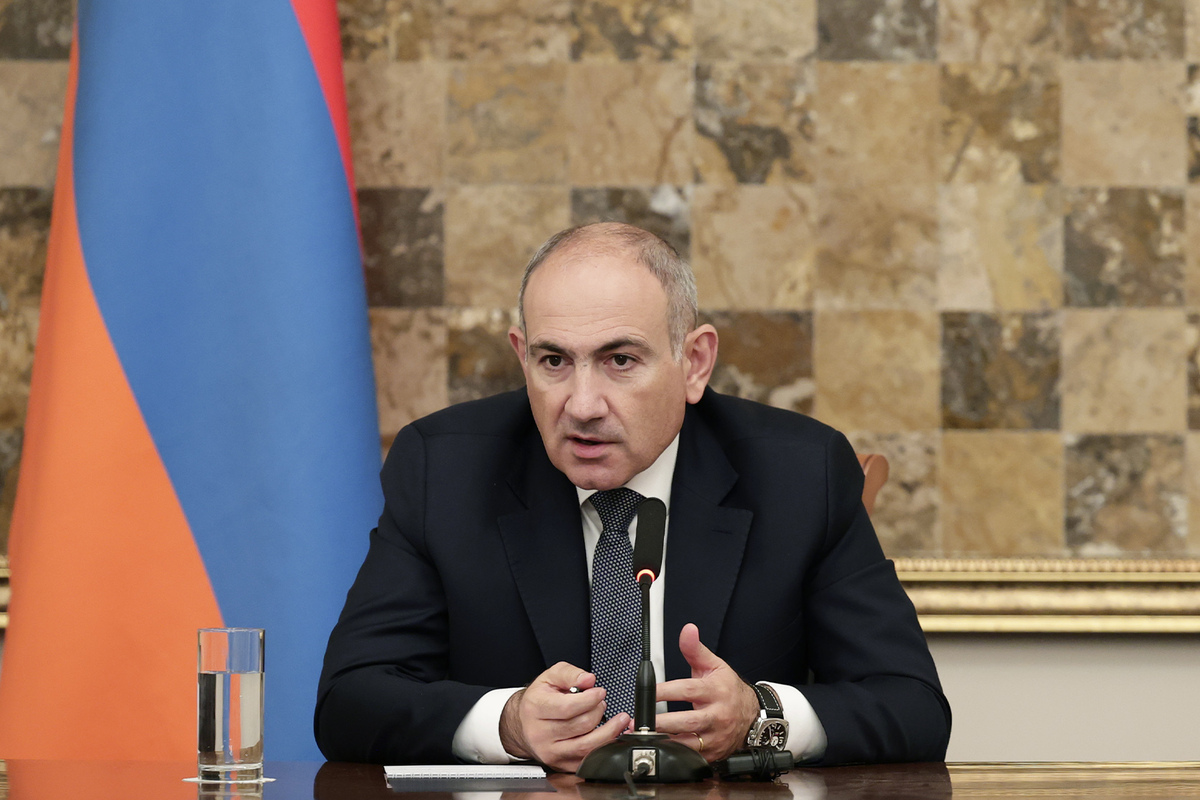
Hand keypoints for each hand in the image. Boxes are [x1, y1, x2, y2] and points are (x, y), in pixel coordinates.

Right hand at [499, 661, 629, 772]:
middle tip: (601, 702)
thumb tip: (589, 679)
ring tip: (619, 720)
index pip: (567, 707)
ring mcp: (550, 752)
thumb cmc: (539, 699)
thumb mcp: (550, 677)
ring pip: (587, 747)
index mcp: (536, 708)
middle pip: (581, 725)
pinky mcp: (560, 764)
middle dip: (598, 711)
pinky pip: (587, 760)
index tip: (600, 692)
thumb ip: (570, 674)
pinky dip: (605, 748)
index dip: (589, 699)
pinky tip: (613, 735)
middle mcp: (540, 734)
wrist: (522, 723)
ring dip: (609, 732)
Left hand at [654, 623, 760, 761]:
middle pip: (687, 721)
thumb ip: (695, 649)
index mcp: (715, 691)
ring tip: (644, 738)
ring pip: (689, 743)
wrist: (752, 714)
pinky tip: (660, 750)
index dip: (666, 691)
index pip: (688, 690)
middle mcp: (717, 715)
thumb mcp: (714, 665)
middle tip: (639, 722)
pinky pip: (693, 756)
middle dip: (661, 723)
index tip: (649, 693)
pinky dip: (676, 754)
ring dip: (665, 742)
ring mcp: (716, 736)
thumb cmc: (728, 689)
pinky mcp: (714, 752)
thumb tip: (687, 630)